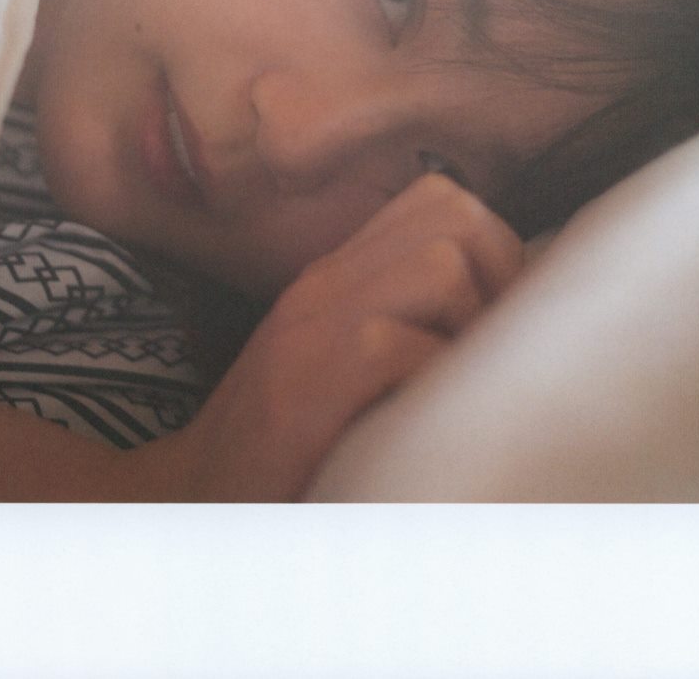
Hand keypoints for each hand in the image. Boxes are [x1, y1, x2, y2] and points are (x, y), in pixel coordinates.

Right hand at [131, 171, 523, 500]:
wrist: (189, 498)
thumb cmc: (290, 442)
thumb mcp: (342, 360)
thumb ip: (402, 318)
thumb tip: (509, 314)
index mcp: (340, 271)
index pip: (442, 199)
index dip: (497, 250)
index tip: (502, 319)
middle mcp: (326, 283)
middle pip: (456, 216)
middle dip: (500, 277)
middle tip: (495, 348)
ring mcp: (311, 328)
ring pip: (440, 268)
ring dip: (471, 327)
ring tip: (459, 380)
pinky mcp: (304, 384)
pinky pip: (399, 347)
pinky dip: (432, 380)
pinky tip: (421, 418)